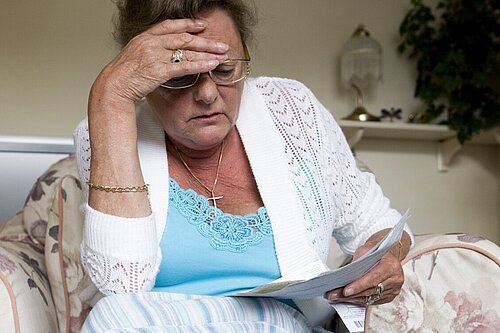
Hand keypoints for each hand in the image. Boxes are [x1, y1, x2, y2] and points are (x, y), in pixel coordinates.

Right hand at [92, 18, 228, 104]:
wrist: (113, 86)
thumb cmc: (122, 75)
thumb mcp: (135, 56)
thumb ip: (150, 51)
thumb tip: (164, 53)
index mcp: (145, 37)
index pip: (170, 26)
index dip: (188, 24)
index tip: (202, 26)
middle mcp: (151, 43)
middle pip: (184, 38)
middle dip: (205, 41)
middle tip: (221, 44)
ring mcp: (155, 56)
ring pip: (187, 51)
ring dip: (207, 53)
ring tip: (222, 55)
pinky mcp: (159, 70)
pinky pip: (184, 66)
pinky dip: (200, 65)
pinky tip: (211, 65)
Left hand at [325, 240, 404, 305]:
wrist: (385, 255)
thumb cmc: (376, 251)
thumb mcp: (366, 248)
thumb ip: (358, 260)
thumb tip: (346, 274)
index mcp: (391, 266)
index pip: (373, 278)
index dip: (359, 285)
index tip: (345, 290)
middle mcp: (395, 280)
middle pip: (370, 290)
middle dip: (351, 294)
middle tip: (334, 294)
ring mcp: (393, 290)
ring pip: (370, 298)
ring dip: (352, 298)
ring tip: (337, 296)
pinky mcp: (389, 297)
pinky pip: (371, 301)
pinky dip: (358, 300)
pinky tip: (347, 298)